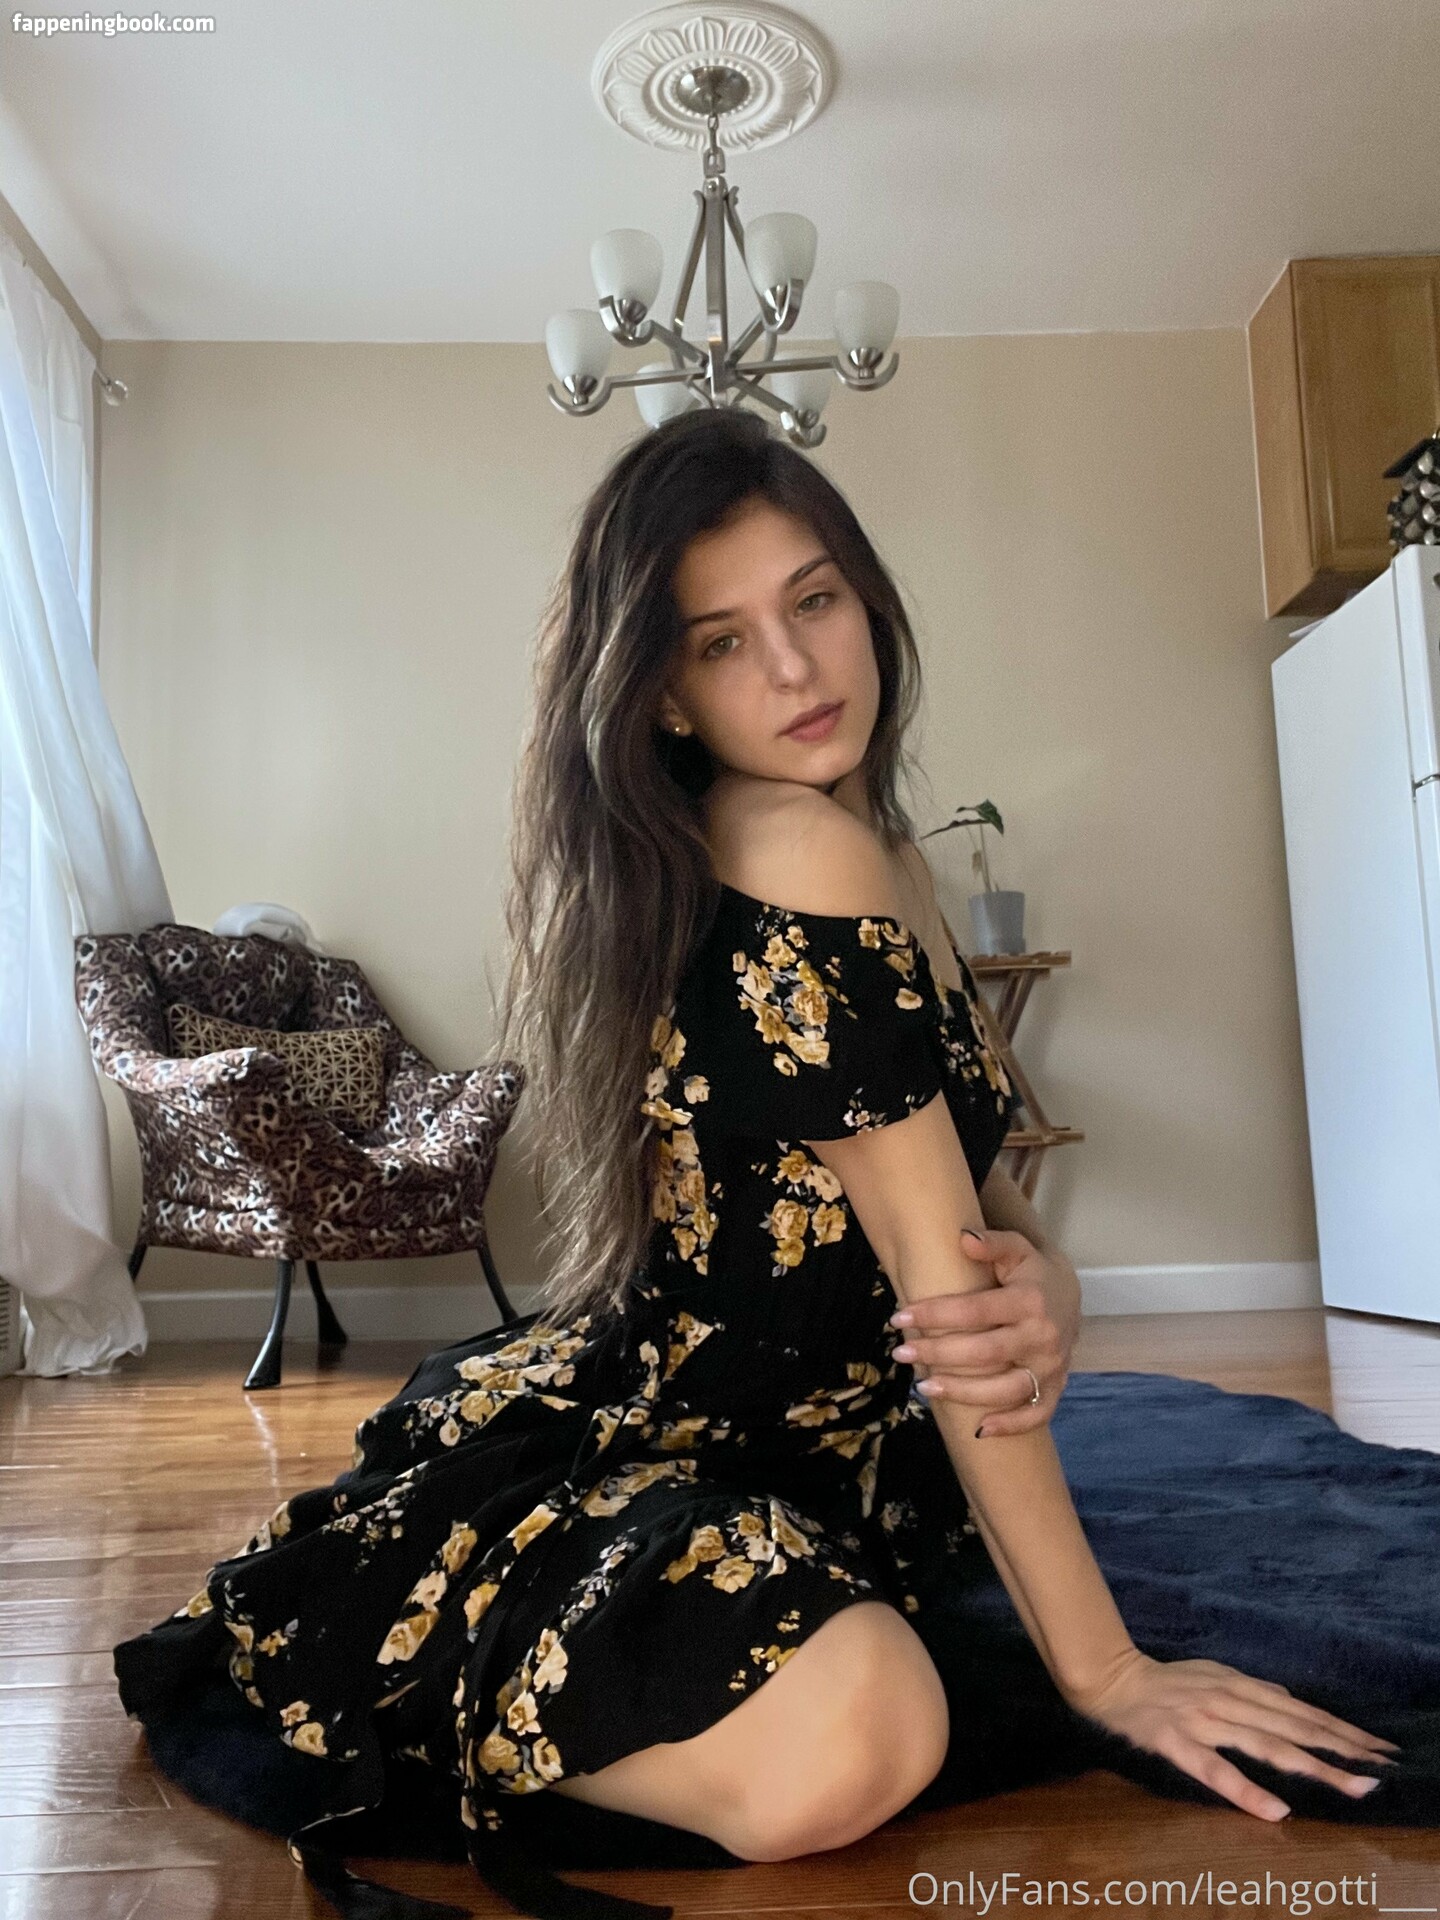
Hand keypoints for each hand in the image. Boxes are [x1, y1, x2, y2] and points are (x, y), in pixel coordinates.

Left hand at [888, 1227, 1078, 1433]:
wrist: (1068, 1296)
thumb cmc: (1030, 1272)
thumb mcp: (1016, 1249)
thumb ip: (991, 1242)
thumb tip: (963, 1238)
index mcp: (1029, 1301)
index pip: (975, 1311)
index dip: (935, 1314)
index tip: (900, 1316)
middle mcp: (1042, 1337)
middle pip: (984, 1353)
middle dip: (938, 1354)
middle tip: (901, 1353)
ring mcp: (1050, 1366)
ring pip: (1005, 1389)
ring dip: (963, 1393)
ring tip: (924, 1388)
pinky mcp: (1055, 1387)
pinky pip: (1035, 1413)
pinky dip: (1010, 1426)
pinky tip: (978, 1431)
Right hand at [1064, 1644, 1401, 1821]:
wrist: (1110, 1677)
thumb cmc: (1163, 1680)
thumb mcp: (1212, 1673)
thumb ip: (1251, 1689)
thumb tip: (1289, 1700)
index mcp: (1239, 1685)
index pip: (1299, 1711)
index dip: (1339, 1729)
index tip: (1376, 1749)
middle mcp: (1229, 1700)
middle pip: (1293, 1729)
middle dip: (1339, 1751)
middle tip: (1378, 1773)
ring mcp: (1204, 1721)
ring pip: (1266, 1746)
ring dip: (1311, 1767)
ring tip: (1349, 1786)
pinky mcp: (1177, 1742)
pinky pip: (1216, 1771)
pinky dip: (1248, 1791)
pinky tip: (1276, 1811)